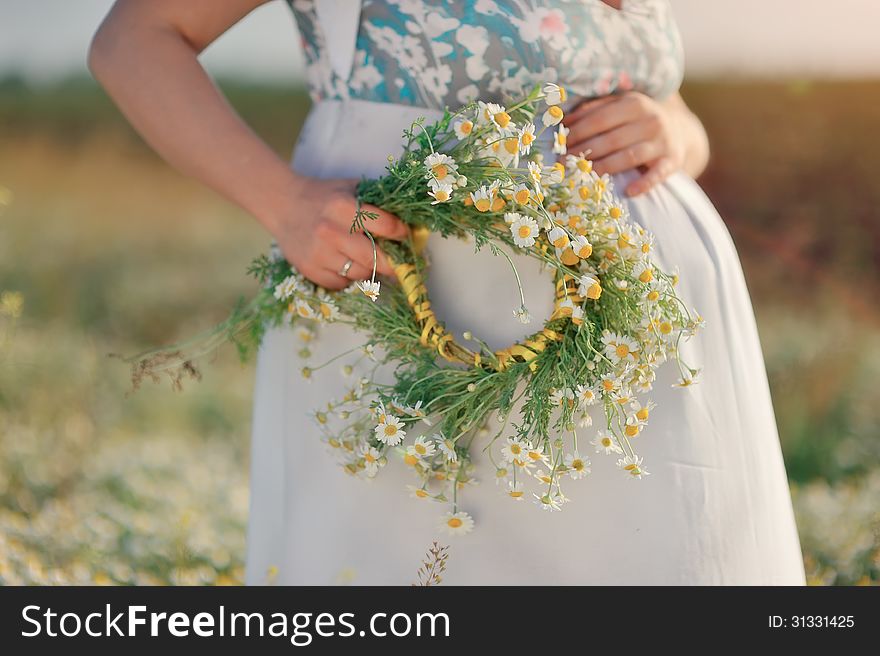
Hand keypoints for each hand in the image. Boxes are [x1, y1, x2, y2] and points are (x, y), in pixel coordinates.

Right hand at [267, 177, 408, 289]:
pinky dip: (348, 277)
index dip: (401, 233)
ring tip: (366, 258)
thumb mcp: (350, 188)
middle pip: (376, 257)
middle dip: (392, 262)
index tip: (405, 236)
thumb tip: (410, 220)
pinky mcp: (309, 269)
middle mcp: (331, 231)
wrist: (282, 204)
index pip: (386, 226)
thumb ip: (376, 202)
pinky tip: (345, 264)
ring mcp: (319, 252)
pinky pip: (342, 283)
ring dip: (369, 269)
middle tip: (398, 262)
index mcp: (344, 206)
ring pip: (361, 273)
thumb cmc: (323, 196)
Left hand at [561, 92, 686, 196]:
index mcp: (635, 103)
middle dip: (585, 151)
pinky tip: (629, 192)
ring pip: (629, 157)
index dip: (578, 132)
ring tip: (584, 175)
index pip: (600, 119)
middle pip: (612, 139)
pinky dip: (644, 184)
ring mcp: (663, 141)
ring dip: (604, 167)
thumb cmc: (637, 120)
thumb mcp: (621, 107)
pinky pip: (657, 174)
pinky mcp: (672, 160)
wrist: (678, 130)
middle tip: (564, 162)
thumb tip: (565, 120)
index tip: (560, 144)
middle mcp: (651, 120)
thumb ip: (595, 109)